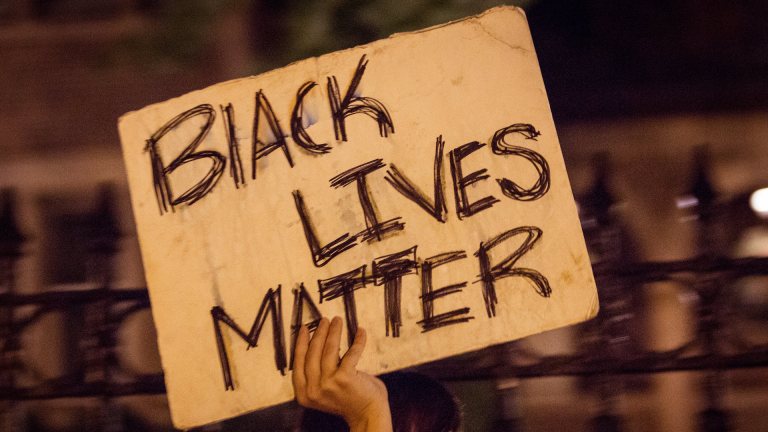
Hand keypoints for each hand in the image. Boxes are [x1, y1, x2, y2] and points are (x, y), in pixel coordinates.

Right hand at [293, 317, 391, 431]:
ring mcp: (328, 384)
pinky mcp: (345, 378)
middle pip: (312, 353)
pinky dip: (358, 340)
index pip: (298, 362)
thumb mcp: (323, 389)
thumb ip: (316, 373)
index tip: (304, 328)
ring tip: (337, 321)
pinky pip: (351, 353)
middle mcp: (312, 390)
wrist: (367, 415)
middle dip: (318, 333)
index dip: (300, 342)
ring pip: (328, 350)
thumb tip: (316, 343)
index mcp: (303, 393)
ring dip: (334, 332)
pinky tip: (360, 331)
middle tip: (324, 320)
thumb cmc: (347, 400)